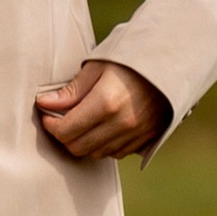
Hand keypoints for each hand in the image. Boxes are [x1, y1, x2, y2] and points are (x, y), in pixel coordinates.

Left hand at [34, 58, 166, 161]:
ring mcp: (136, 134)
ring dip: (83, 142)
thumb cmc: (131, 61)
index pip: (66, 130)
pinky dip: (103, 145)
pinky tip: (102, 127)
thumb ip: (72, 90)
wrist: (172, 66)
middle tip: (62, 119)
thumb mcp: (98, 67)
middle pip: (78, 147)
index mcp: (106, 103)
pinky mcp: (146, 140)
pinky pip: (115, 153)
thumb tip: (44, 103)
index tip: (48, 114)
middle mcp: (122, 123)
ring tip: (82, 122)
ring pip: (96, 153)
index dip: (51, 125)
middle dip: (64, 136)